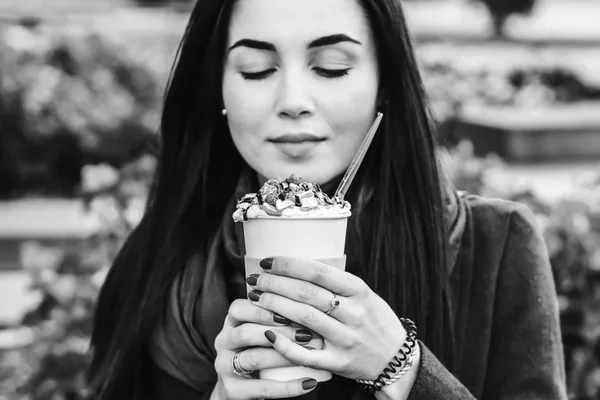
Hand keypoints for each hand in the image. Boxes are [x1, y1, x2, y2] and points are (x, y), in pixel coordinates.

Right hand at [213, 298, 319, 398]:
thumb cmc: (257, 351)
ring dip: (285, 356)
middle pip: (246, 332)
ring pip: (254, 358)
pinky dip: (289, 387)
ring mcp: (225, 367)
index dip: (264, 307)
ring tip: (310, 355)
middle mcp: (223, 343)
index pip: (239, 308)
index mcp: (230, 323)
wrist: (237, 390)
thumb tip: (306, 294)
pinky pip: (263, 388)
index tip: (293, 307)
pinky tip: (310, 383)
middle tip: (307, 333)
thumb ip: (272, 312)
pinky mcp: (233, 391)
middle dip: (279, 332)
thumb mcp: (257, 330)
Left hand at [246, 257, 406, 380]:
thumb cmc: (374, 320)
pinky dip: (285, 344)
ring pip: (303, 318)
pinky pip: (306, 354)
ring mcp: (345, 339)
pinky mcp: (338, 362)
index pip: (318, 272)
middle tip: (256, 280)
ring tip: (257, 298)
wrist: (396, 358)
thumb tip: (297, 266)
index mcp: (359, 290)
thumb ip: (336, 282)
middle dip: (275, 284)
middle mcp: (353, 313)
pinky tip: (268, 333)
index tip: (268, 261)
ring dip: (275, 306)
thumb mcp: (363, 293)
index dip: (289, 264)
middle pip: (306, 293)